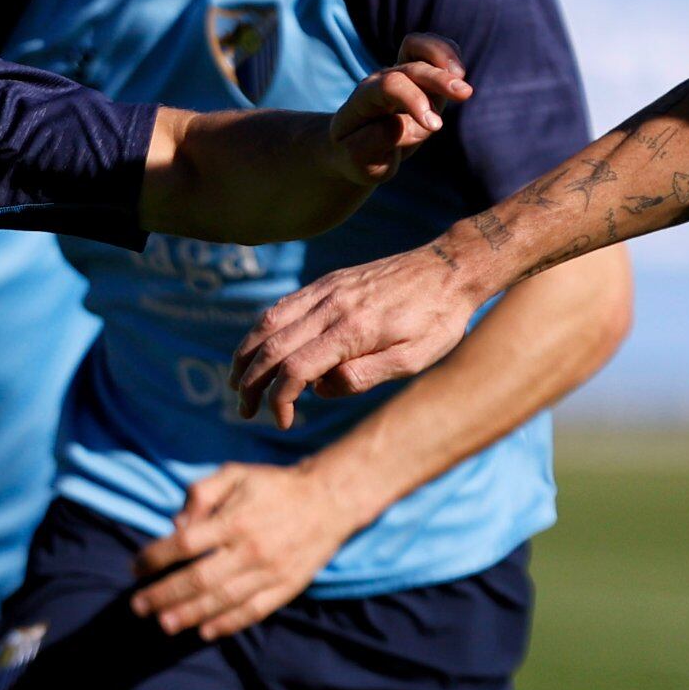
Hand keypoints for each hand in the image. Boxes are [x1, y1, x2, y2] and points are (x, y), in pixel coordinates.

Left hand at [133, 461, 360, 639]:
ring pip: (223, 600)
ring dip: (189, 615)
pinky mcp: (286, 588)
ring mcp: (269, 572)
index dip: (156, 558)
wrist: (330, 500)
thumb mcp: (236, 473)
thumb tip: (176, 525)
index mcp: (235, 520)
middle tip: (138, 606)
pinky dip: (228, 624)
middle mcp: (250, 549)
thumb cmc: (274, 486)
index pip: (185, 544)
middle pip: (199, 579)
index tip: (136, 567)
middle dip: (164, 595)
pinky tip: (205, 632)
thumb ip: (202, 493)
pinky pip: (253, 612)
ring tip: (163, 624)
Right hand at [236, 245, 480, 429]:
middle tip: (245, 411)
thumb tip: (322, 389)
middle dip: (250, 384)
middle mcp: (332, 306)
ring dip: (245, 355)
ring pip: (268, 323)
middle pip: (271, 347)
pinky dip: (261, 330)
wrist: (450, 267)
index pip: (296, 368)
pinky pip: (282, 306)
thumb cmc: (438, 320)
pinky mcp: (327, 282)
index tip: (284, 421)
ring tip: (238, 383)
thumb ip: (366, 376)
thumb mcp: (415, 359)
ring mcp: (326, 290)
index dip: (279, 400)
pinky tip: (259, 349)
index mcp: (353, 331)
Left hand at [327, 34, 468, 186]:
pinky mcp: (418, 76)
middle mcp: (381, 82)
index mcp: (363, 100)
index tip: (435, 126)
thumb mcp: (357, 160)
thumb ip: (372, 143)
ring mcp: (400, 75)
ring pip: (418, 47)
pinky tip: (460, 73)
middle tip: (464, 93)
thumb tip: (397, 124)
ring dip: (443, 56)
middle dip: (437, 78)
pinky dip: (448, 55)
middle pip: (410, 68)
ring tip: (462, 75)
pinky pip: (432, 51)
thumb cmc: (357, 156)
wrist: (356, 149)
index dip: (414, 100)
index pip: (389, 87)